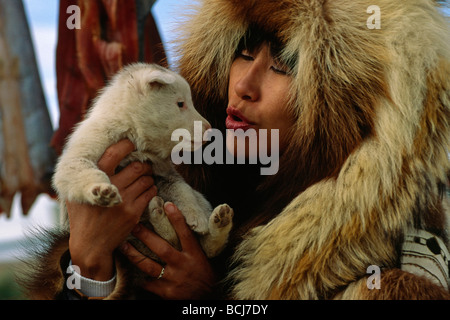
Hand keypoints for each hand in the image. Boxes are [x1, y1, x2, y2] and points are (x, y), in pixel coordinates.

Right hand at [68, 139, 156, 280]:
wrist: (91, 245)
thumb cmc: (83, 217)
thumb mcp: (76, 195)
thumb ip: (84, 177)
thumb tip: (90, 156)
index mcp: (94, 180)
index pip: (113, 154)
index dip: (125, 146)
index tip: (132, 144)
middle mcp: (110, 188)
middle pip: (136, 167)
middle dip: (144, 164)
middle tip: (144, 164)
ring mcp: (123, 201)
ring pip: (145, 179)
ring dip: (149, 176)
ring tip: (146, 177)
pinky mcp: (133, 212)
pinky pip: (150, 193)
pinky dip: (151, 188)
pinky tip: (148, 189)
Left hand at [120, 202, 215, 298]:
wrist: (209, 297)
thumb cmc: (204, 273)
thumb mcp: (201, 256)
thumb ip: (190, 244)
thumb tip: (178, 223)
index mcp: (194, 254)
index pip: (185, 233)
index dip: (177, 219)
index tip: (168, 205)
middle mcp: (183, 265)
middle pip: (162, 248)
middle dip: (146, 236)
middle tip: (134, 225)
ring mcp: (174, 279)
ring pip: (150, 266)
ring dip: (135, 255)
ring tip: (124, 245)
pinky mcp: (167, 292)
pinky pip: (149, 283)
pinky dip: (140, 277)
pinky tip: (130, 270)